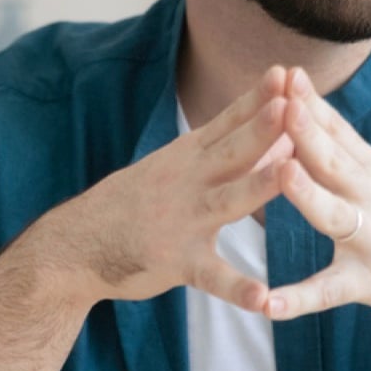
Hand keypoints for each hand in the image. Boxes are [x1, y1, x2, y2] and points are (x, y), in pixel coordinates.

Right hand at [35, 66, 293, 311]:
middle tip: (294, 104)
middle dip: (263, 126)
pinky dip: (237, 288)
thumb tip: (269, 122)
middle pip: (232, 150)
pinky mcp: (176, 262)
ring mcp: (182, 221)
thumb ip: (219, 146)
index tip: (287, 72)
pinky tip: (263, 298)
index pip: (227, 120)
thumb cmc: (135, 200)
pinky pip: (212, 277)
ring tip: (288, 173)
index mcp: (188, 156)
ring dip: (258, 185)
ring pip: (228, 201)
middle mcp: (187, 181)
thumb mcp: (174, 164)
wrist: (76, 244)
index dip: (257, 96)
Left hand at [262, 69, 370, 332]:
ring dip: (308, 193)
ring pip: (335, 214)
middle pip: (335, 160)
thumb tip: (313, 116)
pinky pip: (329, 292)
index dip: (313, 103)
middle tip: (280, 100)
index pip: (340, 131)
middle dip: (307, 130)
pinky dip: (298, 300)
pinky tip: (268, 305)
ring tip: (281, 171)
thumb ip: (352, 156)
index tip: (285, 74)